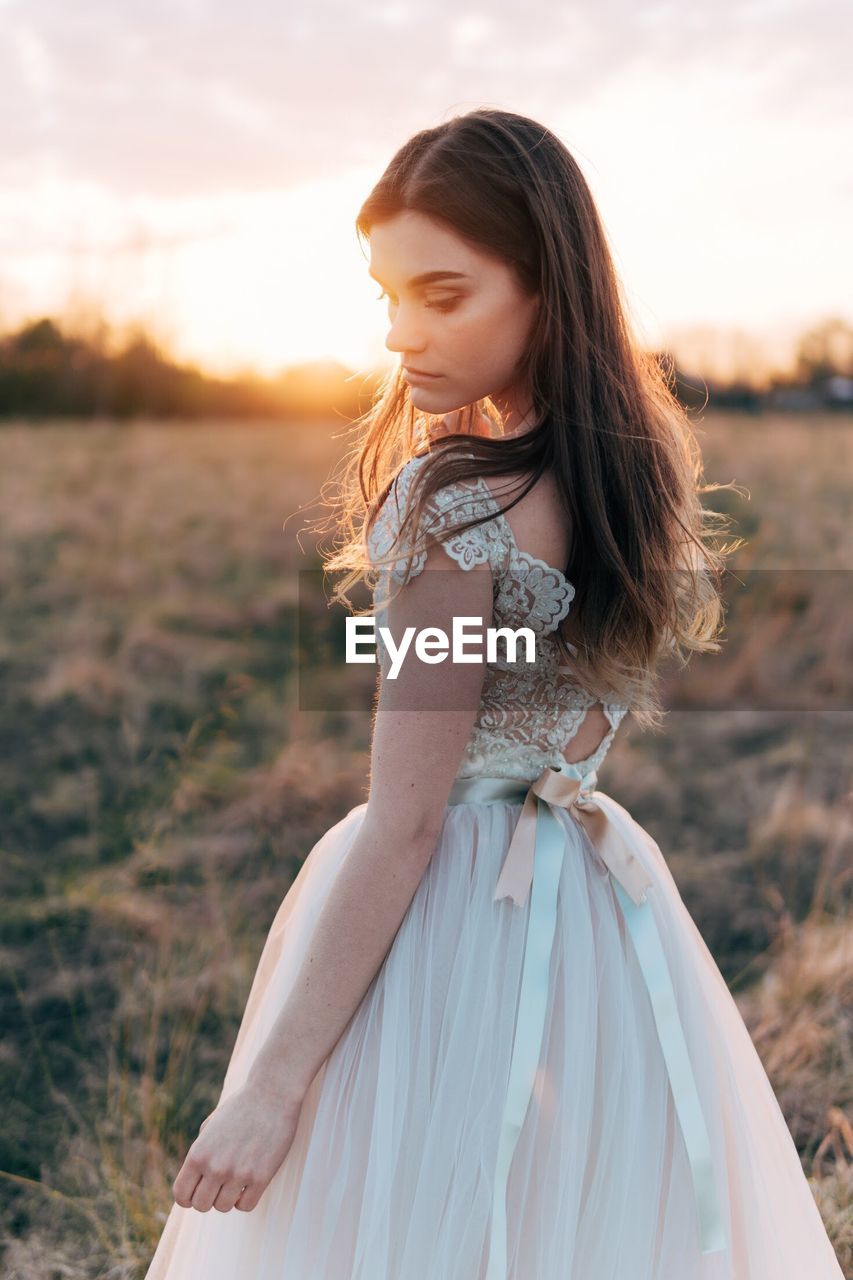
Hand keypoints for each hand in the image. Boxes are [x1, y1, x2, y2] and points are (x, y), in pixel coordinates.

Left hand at [171, 1080, 304, 1212]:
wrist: (272, 1093)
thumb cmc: (241, 1108)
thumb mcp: (211, 1126)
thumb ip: (199, 1153)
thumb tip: (193, 1182)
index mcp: (198, 1154)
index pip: (182, 1195)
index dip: (188, 1198)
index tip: (197, 1192)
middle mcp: (214, 1167)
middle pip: (201, 1205)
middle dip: (209, 1197)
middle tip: (219, 1184)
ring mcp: (238, 1174)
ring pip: (223, 1207)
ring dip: (228, 1197)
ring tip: (236, 1180)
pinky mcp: (261, 1178)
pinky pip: (245, 1206)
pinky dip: (245, 1199)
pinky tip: (249, 1184)